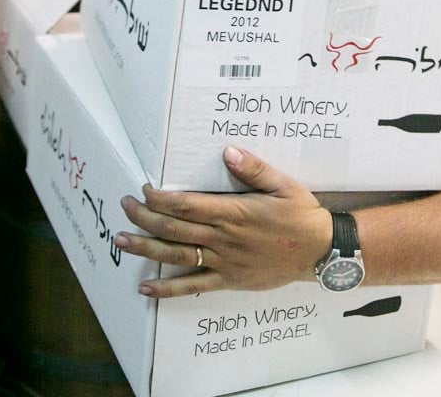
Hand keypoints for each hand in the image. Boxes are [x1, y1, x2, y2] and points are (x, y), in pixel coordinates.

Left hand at [114, 147, 332, 297]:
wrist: (320, 251)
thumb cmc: (301, 215)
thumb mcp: (284, 184)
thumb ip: (254, 169)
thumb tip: (228, 152)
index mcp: (234, 212)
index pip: (187, 205)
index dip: (161, 198)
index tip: (145, 189)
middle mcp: (224, 238)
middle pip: (174, 228)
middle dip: (144, 217)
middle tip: (125, 205)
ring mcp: (223, 262)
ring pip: (176, 255)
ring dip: (145, 248)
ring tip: (120, 240)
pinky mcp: (228, 280)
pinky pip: (192, 286)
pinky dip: (167, 289)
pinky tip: (145, 288)